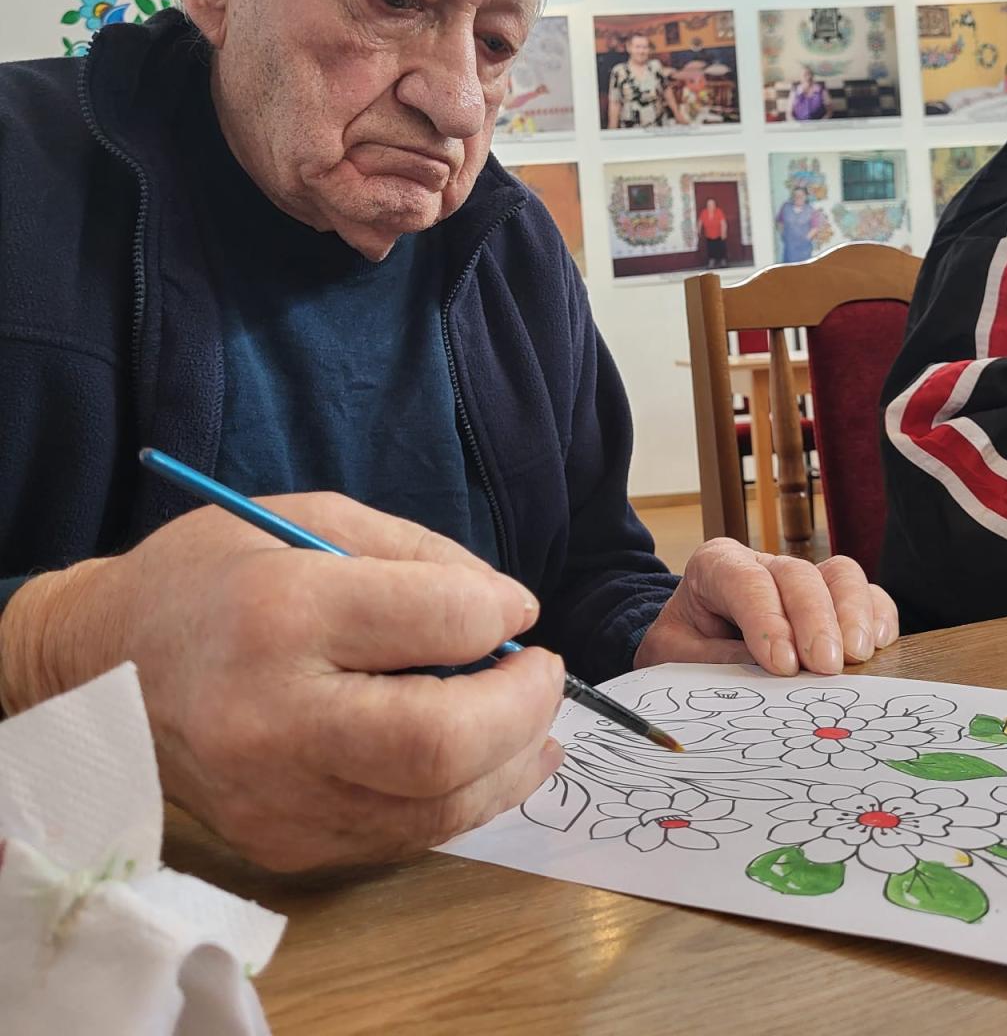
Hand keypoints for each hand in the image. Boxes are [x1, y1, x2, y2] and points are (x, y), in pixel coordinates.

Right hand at [0, 496, 563, 871]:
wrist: (107, 661)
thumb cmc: (214, 572)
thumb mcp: (310, 518)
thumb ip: (416, 558)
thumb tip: (508, 610)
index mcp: (280, 612)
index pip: (431, 623)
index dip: (498, 614)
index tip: (517, 608)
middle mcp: (272, 717)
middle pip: (438, 743)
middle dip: (521, 708)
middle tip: (546, 675)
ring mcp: (272, 795)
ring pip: (431, 809)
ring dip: (509, 766)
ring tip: (539, 725)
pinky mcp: (278, 842)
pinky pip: (399, 836)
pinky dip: (460, 800)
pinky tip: (489, 763)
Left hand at [633, 539, 898, 676]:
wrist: (689, 644)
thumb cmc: (683, 646)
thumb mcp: (677, 655)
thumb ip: (715, 660)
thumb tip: (765, 675)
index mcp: (716, 566)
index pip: (745, 580)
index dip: (767, 619)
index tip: (782, 663)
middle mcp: (764, 564)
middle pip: (798, 575)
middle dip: (815, 620)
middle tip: (825, 666)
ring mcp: (802, 579)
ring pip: (840, 575)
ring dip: (853, 615)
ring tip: (856, 657)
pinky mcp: (833, 600)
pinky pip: (867, 595)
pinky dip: (877, 615)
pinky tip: (879, 645)